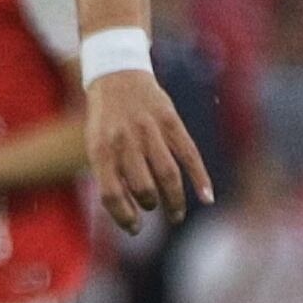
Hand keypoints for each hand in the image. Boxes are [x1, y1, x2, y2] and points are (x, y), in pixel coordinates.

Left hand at [87, 70, 213, 233]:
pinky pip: (189, 154)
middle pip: (144, 188)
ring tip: (175, 215)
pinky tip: (207, 198)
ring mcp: (150, 131)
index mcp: (101, 150)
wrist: (117, 74)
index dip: (124, 218)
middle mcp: (125, 141)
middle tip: (153, 207)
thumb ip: (109, 175)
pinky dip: (200, 178)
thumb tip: (129, 212)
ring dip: (174, 201)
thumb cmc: (106, 120)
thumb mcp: (96, 145)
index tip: (135, 228)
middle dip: (150, 204)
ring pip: (168, 175)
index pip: (112, 195)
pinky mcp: (171, 121)